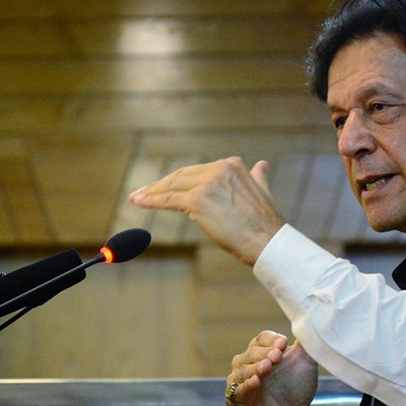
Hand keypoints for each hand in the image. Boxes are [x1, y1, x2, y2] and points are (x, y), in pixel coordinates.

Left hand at [128, 157, 284, 265]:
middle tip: (145, 191)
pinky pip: (168, 200)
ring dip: (152, 192)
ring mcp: (207, 183)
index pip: (198, 171)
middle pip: (182, 176)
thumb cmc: (264, 223)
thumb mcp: (263, 191)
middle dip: (161, 184)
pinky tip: (138, 201)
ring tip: (138, 197)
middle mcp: (219, 168)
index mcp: (232, 164)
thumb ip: (257, 177)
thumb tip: (261, 165)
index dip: (179, 179)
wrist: (267, 241)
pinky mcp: (197, 200)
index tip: (166, 185)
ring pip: (173, 186)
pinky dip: (151, 200)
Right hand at [226, 331, 317, 405]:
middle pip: (251, 353)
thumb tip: (312, 321)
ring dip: (255, 367)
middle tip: (277, 356)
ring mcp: (240, 382)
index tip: (284, 343)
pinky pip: (237, 390)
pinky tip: (255, 382)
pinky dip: (245, 386)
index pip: (261, 339)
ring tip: (267, 367)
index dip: (271, 340)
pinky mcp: (237, 401)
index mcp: (263, 352)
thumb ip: (306, 344)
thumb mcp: (305, 363)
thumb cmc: (298, 389)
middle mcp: (248, 364)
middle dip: (264, 353)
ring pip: (242, 370)